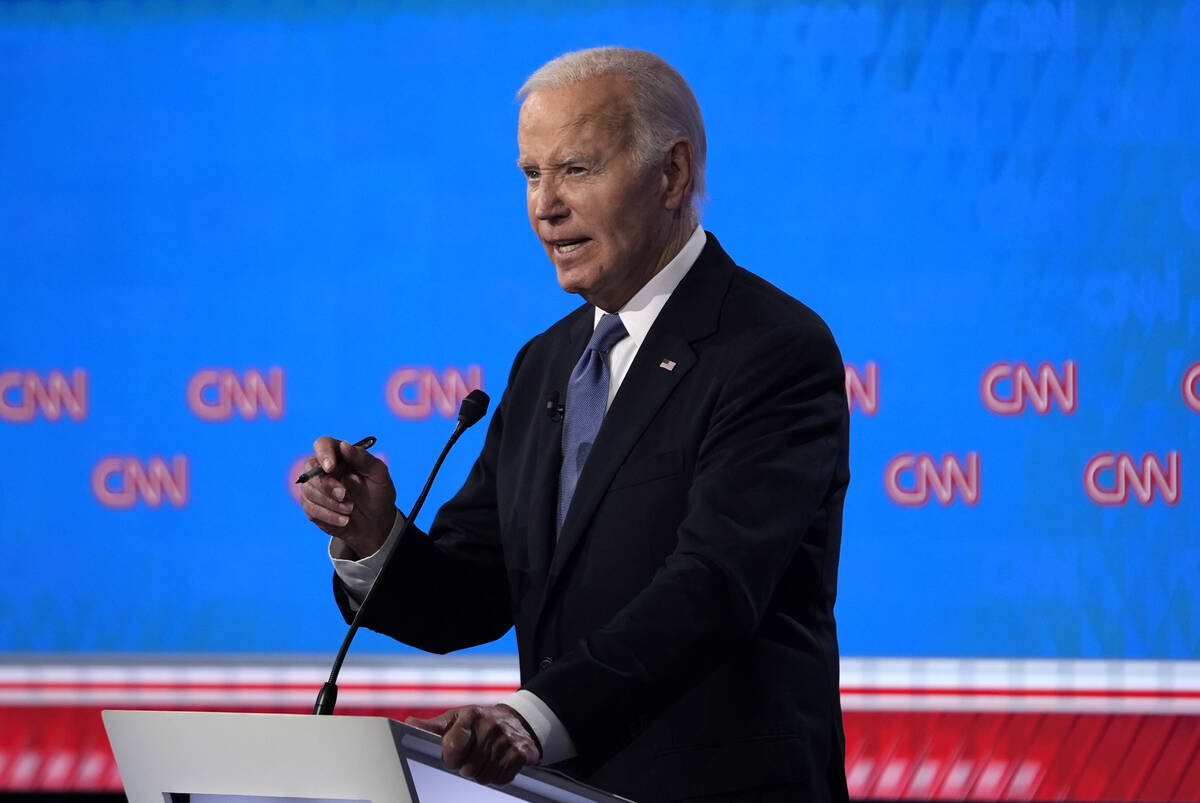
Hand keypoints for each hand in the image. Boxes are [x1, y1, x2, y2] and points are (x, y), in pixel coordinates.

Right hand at [299, 437, 396, 557]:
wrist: (376, 522)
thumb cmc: (378, 493)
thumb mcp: (378, 474)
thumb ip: (362, 458)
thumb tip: (344, 446)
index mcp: (340, 455)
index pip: (323, 444)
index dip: (323, 453)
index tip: (331, 467)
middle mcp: (324, 469)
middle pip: (311, 470)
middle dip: (327, 486)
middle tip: (345, 496)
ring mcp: (316, 488)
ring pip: (308, 491)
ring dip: (331, 504)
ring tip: (350, 509)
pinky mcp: (312, 507)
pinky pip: (311, 510)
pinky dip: (329, 516)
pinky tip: (344, 520)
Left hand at [406, 705, 540, 785]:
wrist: (518, 719)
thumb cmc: (480, 721)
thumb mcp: (456, 718)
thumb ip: (433, 726)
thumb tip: (409, 724)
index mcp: (471, 716)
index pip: (453, 746)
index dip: (450, 757)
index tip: (452, 755)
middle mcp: (491, 727)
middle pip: (468, 768)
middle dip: (467, 767)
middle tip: (471, 756)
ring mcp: (507, 740)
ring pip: (484, 776)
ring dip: (482, 773)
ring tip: (484, 758)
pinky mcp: (521, 754)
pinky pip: (501, 778)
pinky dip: (497, 775)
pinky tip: (498, 762)